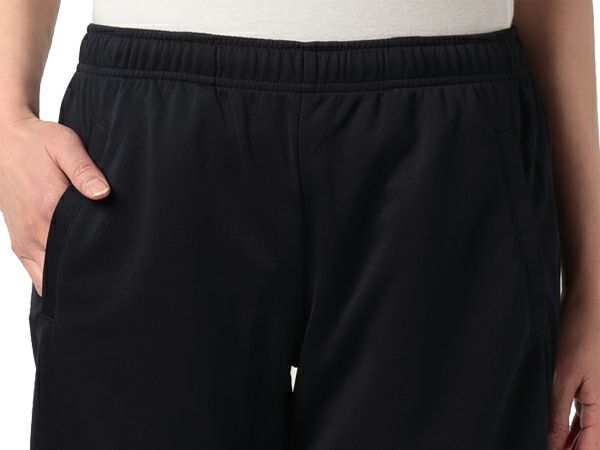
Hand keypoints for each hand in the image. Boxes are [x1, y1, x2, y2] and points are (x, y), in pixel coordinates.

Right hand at [0, 110, 110, 296]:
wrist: (4, 140)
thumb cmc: (36, 143)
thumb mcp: (65, 146)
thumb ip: (84, 171)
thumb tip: (103, 193)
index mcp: (46, 208)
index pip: (76, 248)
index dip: (98, 259)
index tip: (117, 262)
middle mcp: (32, 229)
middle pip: (62, 269)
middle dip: (86, 274)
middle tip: (112, 275)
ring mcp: (23, 239)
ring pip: (46, 277)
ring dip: (68, 278)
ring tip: (95, 275)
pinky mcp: (19, 241)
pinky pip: (34, 272)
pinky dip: (51, 277)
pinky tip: (72, 273)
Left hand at [548, 293, 599, 448]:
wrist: (586, 307)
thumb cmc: (579, 336)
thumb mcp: (563, 377)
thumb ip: (558, 413)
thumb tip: (552, 444)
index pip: (589, 446)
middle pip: (588, 441)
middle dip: (569, 449)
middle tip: (545, 449)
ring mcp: (595, 396)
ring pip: (584, 431)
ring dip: (567, 442)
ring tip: (548, 446)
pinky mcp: (586, 387)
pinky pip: (580, 416)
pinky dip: (567, 427)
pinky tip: (555, 433)